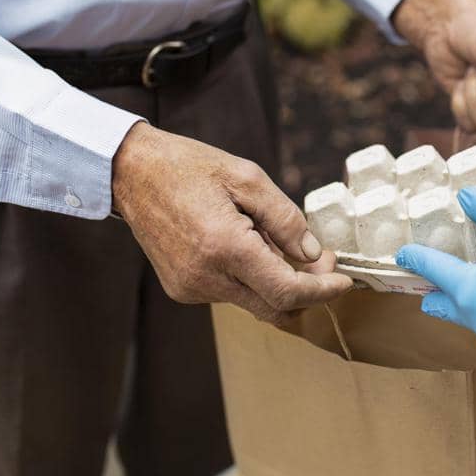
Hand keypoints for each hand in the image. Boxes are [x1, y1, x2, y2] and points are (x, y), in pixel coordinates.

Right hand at [111, 123, 351, 326]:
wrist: (131, 173)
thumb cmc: (189, 167)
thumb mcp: (247, 177)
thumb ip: (285, 218)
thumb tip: (312, 254)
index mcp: (224, 247)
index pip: (287, 291)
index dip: (322, 291)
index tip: (344, 281)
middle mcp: (206, 277)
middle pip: (274, 309)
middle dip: (308, 290)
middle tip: (323, 259)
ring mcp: (191, 288)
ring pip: (254, 302)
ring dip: (278, 281)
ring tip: (273, 238)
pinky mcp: (182, 289)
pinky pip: (231, 294)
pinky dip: (251, 278)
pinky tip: (245, 244)